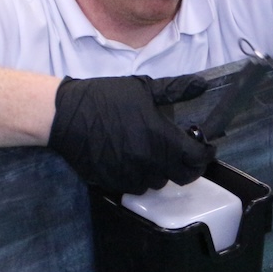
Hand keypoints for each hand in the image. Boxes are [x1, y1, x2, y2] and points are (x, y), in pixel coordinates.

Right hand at [48, 75, 214, 194]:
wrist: (66, 115)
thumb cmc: (106, 97)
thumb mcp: (143, 87)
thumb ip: (176, 90)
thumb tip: (202, 85)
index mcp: (161, 138)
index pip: (197, 158)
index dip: (206, 154)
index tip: (206, 148)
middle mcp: (150, 161)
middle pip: (183, 177)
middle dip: (189, 167)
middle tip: (186, 155)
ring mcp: (131, 175)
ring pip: (159, 183)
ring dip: (163, 172)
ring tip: (157, 156)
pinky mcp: (114, 183)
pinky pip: (136, 187)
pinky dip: (141, 177)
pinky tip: (136, 162)